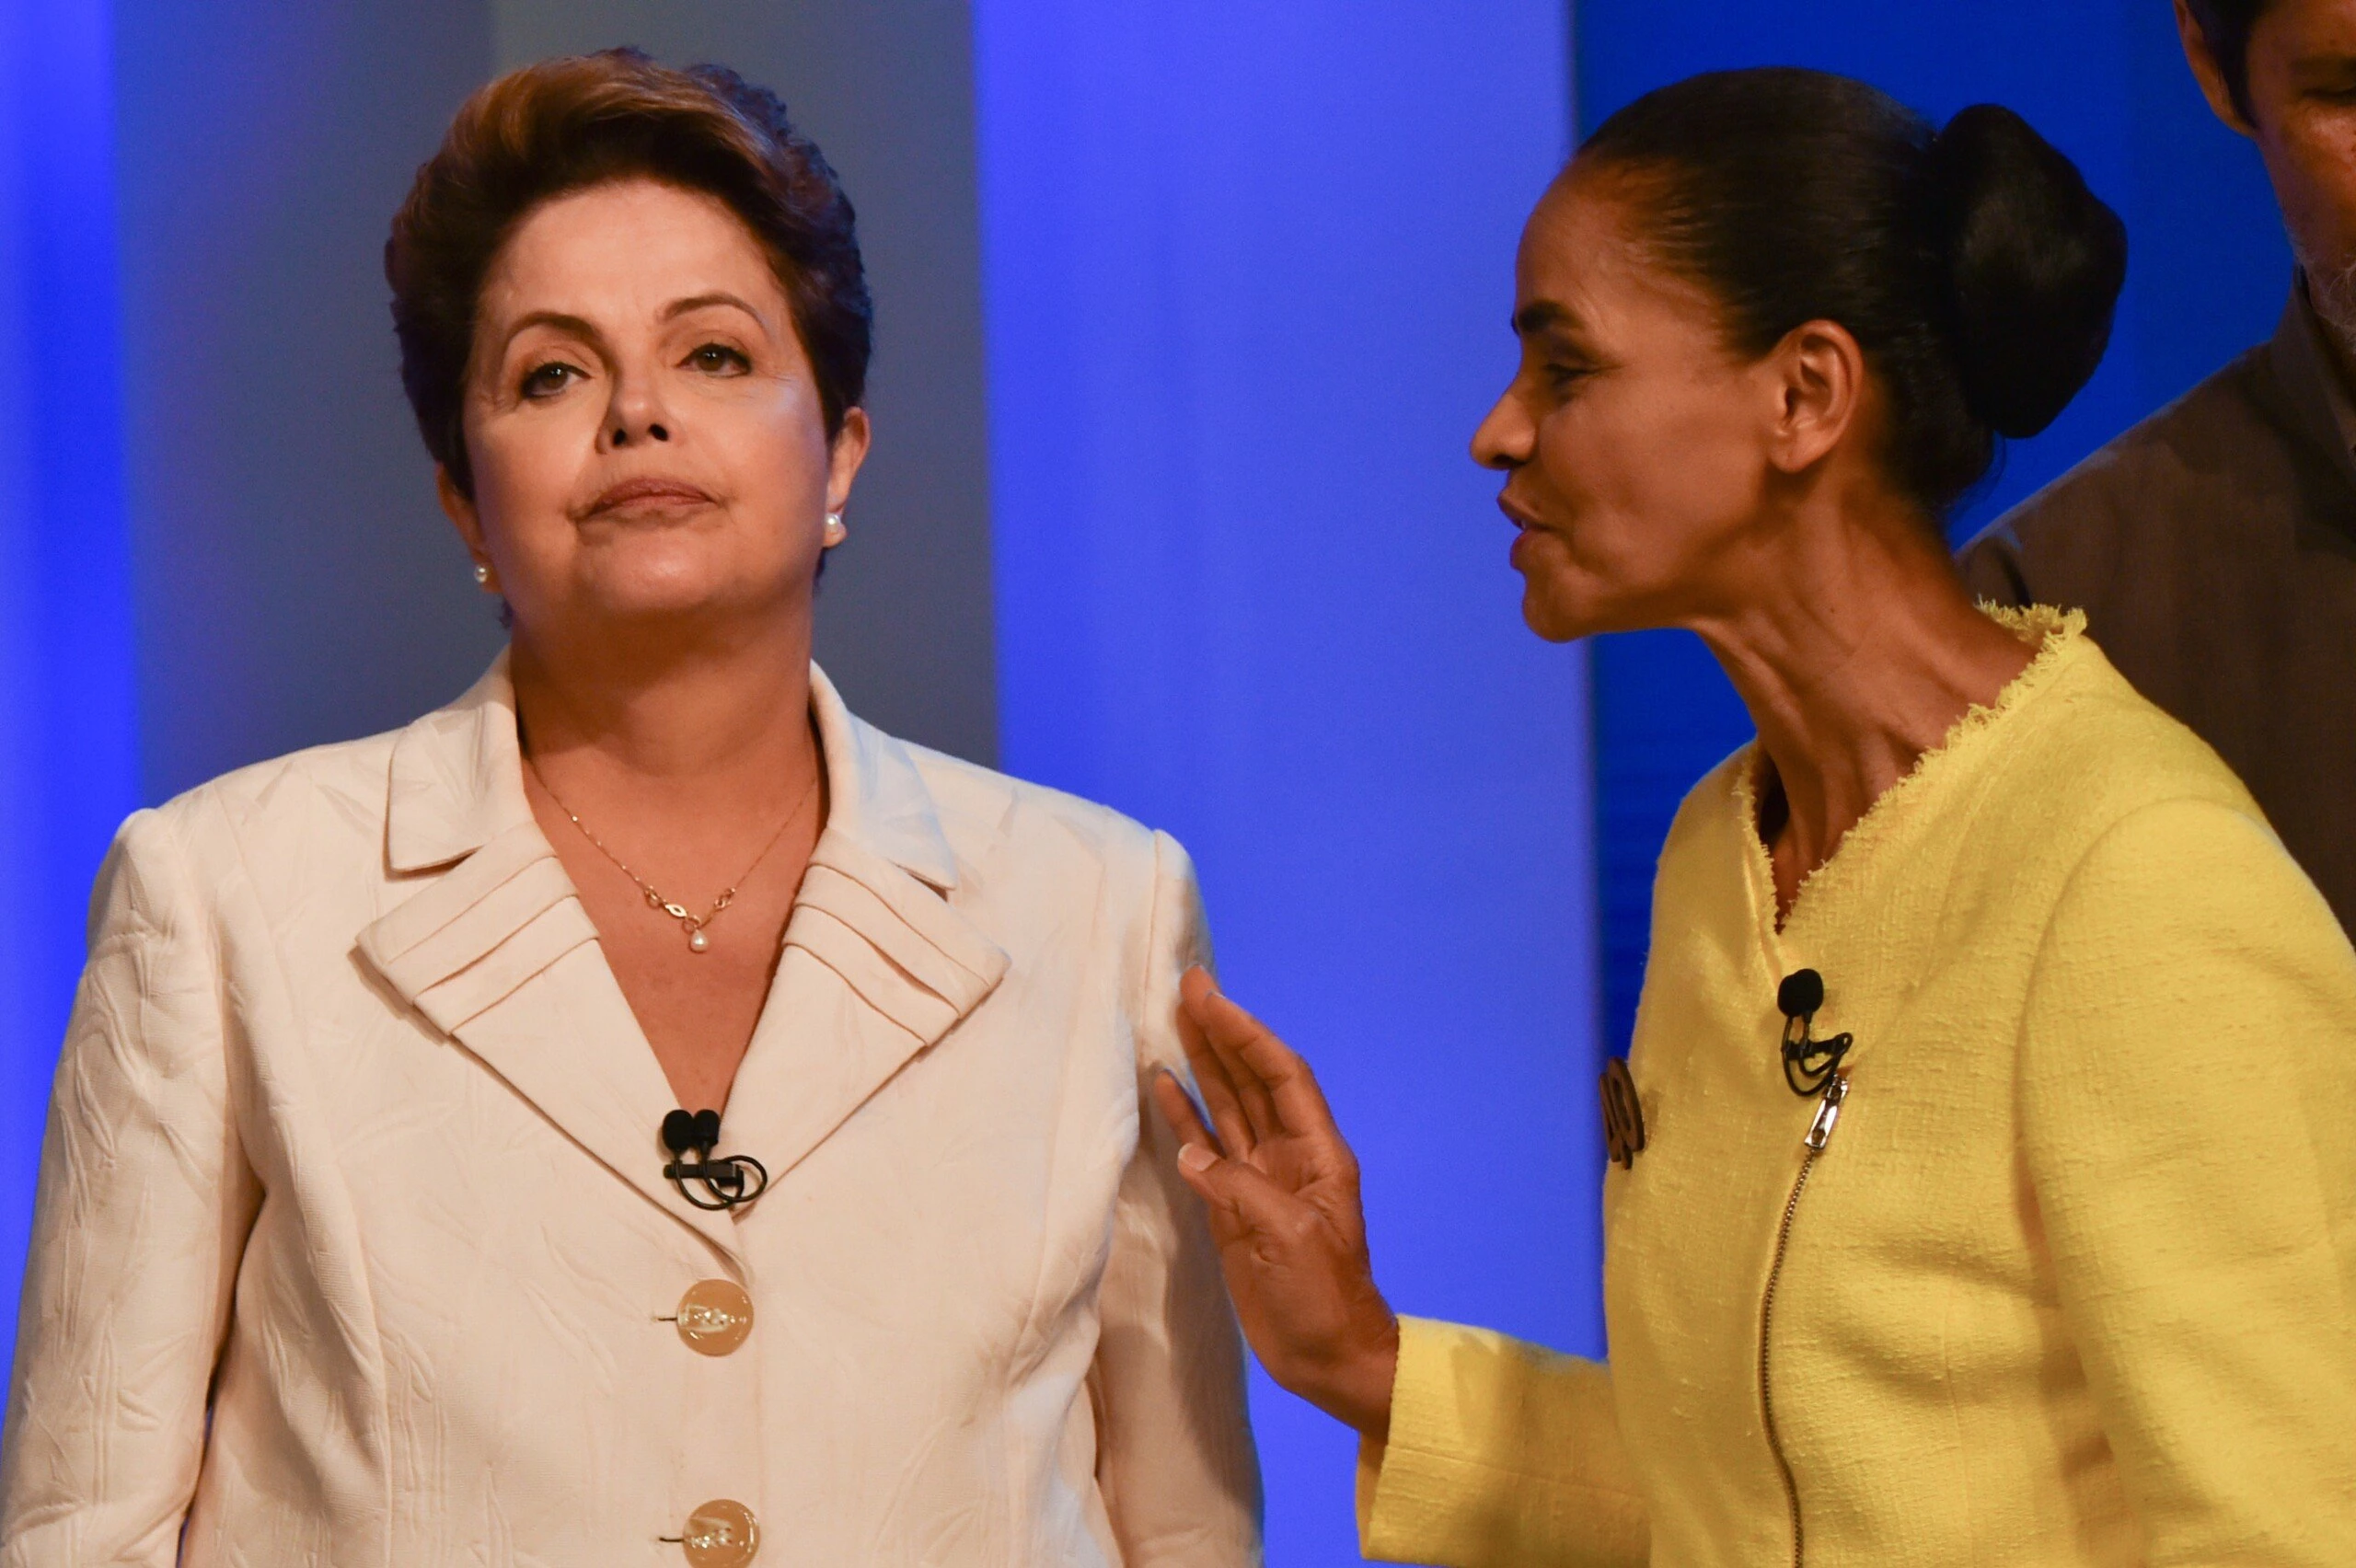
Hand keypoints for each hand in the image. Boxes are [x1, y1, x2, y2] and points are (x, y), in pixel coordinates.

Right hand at [1152, 966, 1399, 1438]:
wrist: (1329, 1359)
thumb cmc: (1324, 1299)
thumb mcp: (1289, 1238)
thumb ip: (1239, 1189)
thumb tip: (1193, 1152)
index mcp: (1317, 1153)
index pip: (1280, 1076)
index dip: (1246, 1034)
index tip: (1211, 998)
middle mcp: (1288, 1156)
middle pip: (1251, 1080)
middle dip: (1223, 1033)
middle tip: (1187, 985)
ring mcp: (1259, 1180)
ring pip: (1227, 1107)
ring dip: (1203, 1064)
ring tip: (1172, 1020)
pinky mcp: (1234, 1207)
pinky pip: (1208, 1150)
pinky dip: (1186, 1117)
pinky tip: (1164, 1086)